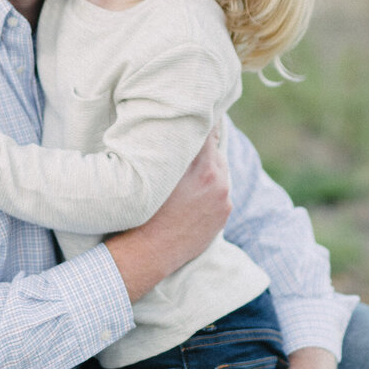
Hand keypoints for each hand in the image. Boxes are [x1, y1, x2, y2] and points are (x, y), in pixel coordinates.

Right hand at [105, 132, 230, 305]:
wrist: (148, 250)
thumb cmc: (144, 207)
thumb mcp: (157, 172)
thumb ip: (173, 149)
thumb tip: (180, 129)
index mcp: (203, 165)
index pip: (208, 130)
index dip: (197, 123)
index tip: (191, 118)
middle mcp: (218, 180)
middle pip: (214, 151)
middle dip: (201, 150)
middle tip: (184, 150)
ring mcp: (223, 198)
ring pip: (218, 172)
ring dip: (206, 170)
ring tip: (186, 178)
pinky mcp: (224, 213)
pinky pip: (219, 192)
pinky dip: (209, 190)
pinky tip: (191, 197)